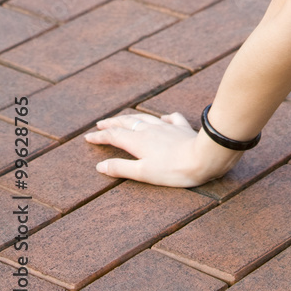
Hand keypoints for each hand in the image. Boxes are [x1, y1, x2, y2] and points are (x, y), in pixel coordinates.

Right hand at [84, 111, 242, 186]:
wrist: (202, 157)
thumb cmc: (171, 169)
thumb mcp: (142, 173)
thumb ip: (121, 168)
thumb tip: (100, 165)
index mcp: (137, 140)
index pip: (114, 136)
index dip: (100, 137)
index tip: (88, 137)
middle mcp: (149, 129)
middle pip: (127, 123)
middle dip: (112, 124)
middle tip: (100, 124)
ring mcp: (166, 127)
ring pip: (145, 118)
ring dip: (131, 117)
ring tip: (123, 118)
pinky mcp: (182, 128)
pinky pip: (170, 119)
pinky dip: (163, 118)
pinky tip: (162, 118)